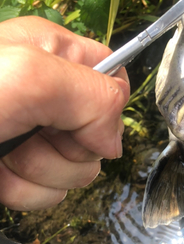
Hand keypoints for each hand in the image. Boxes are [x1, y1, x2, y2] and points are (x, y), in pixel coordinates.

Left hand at [0, 17, 129, 210]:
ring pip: (77, 167)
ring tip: (3, 157)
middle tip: (26, 139)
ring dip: (41, 173)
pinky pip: (50, 191)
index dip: (103, 106)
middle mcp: (46, 91)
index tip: (74, 123)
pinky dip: (24, 191)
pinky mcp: (18, 169)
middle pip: (97, 129)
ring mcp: (32, 133)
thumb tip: (112, 142)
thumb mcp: (25, 79)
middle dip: (66, 148)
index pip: (111, 76)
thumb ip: (91, 95)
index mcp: (51, 52)